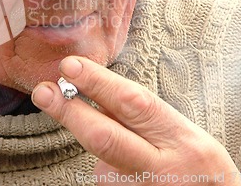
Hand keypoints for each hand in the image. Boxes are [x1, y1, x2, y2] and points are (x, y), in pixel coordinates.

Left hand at [31, 56, 240, 184]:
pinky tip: (136, 177)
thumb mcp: (180, 134)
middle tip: (44, 92)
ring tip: (140, 162)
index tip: (70, 66)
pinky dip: (112, 171)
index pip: (133, 104)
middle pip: (105, 138)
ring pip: (100, 161)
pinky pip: (105, 178)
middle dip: (69, 113)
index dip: (98, 83)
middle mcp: (161, 169)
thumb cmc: (197, 166)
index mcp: (180, 140)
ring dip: (105, 152)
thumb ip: (138, 115)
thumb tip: (88, 92)